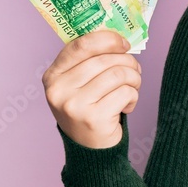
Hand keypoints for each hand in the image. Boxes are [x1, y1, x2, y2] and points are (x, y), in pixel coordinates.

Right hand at [42, 30, 142, 148]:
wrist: (90, 149)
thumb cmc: (90, 108)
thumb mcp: (80, 84)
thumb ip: (91, 60)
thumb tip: (120, 37)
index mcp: (53, 75)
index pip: (81, 45)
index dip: (108, 39)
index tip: (124, 43)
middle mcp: (58, 90)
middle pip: (105, 59)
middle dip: (128, 62)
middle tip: (135, 71)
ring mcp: (74, 105)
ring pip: (118, 74)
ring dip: (134, 79)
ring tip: (132, 87)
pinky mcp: (93, 118)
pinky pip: (125, 93)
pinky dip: (133, 97)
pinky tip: (127, 106)